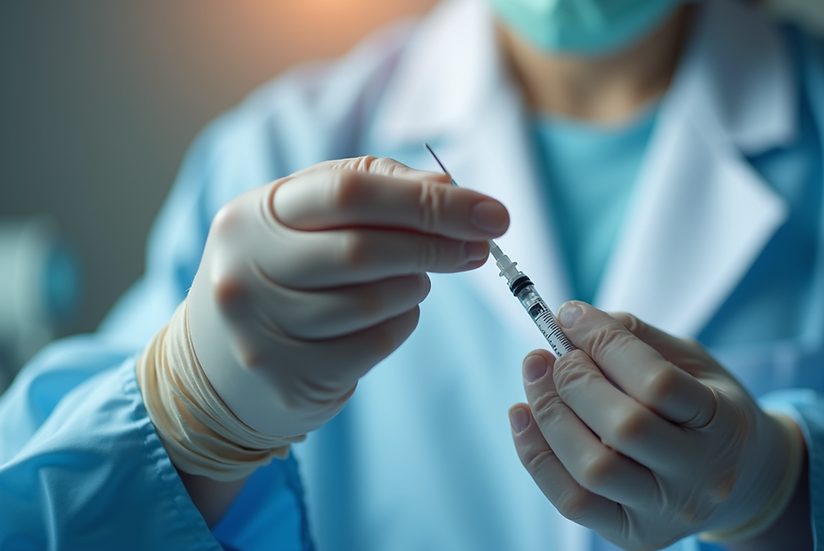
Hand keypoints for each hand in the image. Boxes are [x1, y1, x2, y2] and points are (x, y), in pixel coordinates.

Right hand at [187, 156, 508, 436]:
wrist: (214, 365)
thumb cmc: (282, 272)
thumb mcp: (308, 219)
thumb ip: (374, 191)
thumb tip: (451, 190)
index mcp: (256, 212)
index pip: (353, 192)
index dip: (431, 202)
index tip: (492, 213)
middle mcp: (248, 266)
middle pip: (367, 249)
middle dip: (438, 245)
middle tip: (479, 248)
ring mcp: (261, 326)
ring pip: (374, 301)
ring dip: (415, 286)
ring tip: (415, 280)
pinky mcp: (286, 376)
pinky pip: (373, 344)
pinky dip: (400, 323)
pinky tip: (391, 313)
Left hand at [508, 302, 800, 549]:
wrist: (736, 477)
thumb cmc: (705, 407)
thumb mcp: (690, 362)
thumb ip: (637, 339)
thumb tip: (574, 321)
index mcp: (723, 423)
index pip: (659, 384)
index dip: (606, 345)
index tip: (569, 316)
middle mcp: (699, 475)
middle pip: (625, 428)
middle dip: (574, 381)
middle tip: (548, 354)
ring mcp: (664, 512)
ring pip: (593, 469)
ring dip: (550, 416)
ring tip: (535, 378)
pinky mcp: (629, 534)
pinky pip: (571, 501)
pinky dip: (536, 454)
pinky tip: (522, 415)